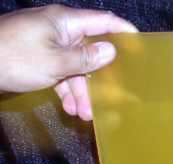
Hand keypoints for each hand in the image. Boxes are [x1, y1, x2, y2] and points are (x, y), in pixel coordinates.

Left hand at [0, 5, 136, 119]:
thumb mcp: (55, 63)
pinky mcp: (36, 56)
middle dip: (98, 79)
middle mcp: (57, 29)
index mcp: (64, 21)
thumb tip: (111, 51)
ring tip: (82, 114)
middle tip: (109, 100)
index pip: (102, 21)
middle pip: (88, 51)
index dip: (123, 31)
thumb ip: (86, 58)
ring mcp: (46, 42)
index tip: (140, 44)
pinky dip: (64, 88)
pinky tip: (67, 107)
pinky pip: (59, 71)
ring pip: (74, 67)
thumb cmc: (13, 57)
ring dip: (80, 91)